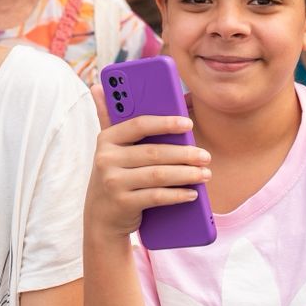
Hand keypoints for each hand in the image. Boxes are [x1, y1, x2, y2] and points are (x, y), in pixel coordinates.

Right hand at [85, 86, 210, 239]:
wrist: (101, 219)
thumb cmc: (114, 176)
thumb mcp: (109, 148)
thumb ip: (108, 117)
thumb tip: (99, 85)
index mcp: (106, 139)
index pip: (138, 125)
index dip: (165, 122)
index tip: (189, 123)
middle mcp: (106, 159)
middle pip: (154, 152)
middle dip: (184, 154)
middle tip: (206, 156)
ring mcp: (113, 182)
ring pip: (158, 175)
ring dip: (186, 174)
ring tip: (205, 174)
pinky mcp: (123, 204)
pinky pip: (156, 196)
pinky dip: (177, 195)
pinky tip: (192, 193)